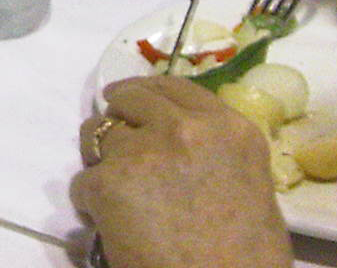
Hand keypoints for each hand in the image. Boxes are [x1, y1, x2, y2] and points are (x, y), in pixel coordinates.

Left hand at [70, 76, 291, 267]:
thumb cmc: (247, 261)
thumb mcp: (252, 191)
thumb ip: (218, 157)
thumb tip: (193, 152)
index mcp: (229, 130)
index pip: (176, 87)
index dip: (150, 93)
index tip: (134, 101)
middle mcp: (185, 127)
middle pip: (132, 98)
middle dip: (120, 116)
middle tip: (116, 138)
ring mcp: (142, 152)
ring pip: (98, 133)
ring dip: (101, 157)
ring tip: (113, 188)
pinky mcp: (107, 183)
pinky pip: (83, 182)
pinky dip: (90, 203)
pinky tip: (108, 226)